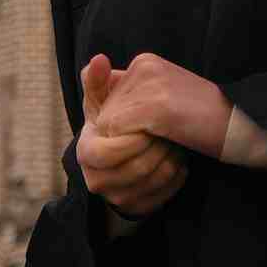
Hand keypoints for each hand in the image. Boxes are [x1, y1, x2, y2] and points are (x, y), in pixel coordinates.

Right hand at [76, 54, 189, 218]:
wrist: (124, 153)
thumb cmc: (115, 122)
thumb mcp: (103, 101)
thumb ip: (99, 81)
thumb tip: (99, 59)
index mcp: (86, 152)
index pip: (107, 152)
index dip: (133, 139)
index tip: (152, 124)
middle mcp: (96, 179)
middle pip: (135, 169)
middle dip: (158, 148)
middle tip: (171, 131)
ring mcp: (118, 197)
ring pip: (153, 182)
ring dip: (172, 158)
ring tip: (177, 141)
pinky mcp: (139, 207)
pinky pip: (165, 194)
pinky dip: (178, 175)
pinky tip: (180, 159)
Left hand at [91, 52, 231, 158]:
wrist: (244, 126)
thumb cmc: (207, 122)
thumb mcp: (164, 106)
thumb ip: (132, 104)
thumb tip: (102, 120)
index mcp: (146, 63)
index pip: (105, 94)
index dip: (119, 121)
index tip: (142, 129)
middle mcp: (143, 66)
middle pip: (105, 109)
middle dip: (123, 132)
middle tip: (159, 137)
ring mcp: (149, 83)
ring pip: (107, 122)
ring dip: (130, 141)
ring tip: (164, 139)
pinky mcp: (155, 104)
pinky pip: (118, 132)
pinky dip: (133, 146)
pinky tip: (163, 143)